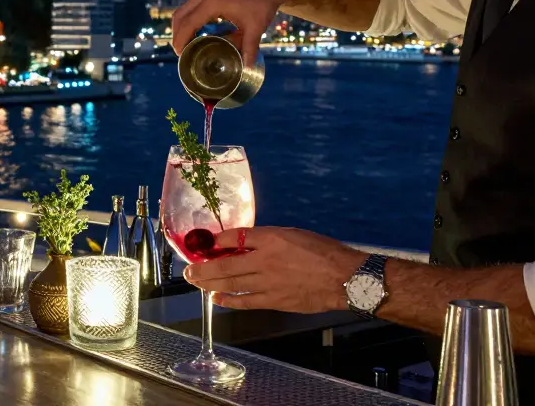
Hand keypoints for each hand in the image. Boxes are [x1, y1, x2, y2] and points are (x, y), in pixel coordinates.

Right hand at [170, 0, 290, 64]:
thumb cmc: (263, 5)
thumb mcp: (255, 29)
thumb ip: (249, 48)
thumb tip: (246, 67)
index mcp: (214, 1)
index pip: (189, 23)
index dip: (181, 40)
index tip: (180, 55)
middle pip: (180, 16)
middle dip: (177, 35)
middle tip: (181, 52)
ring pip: (182, 10)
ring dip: (180, 27)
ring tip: (184, 44)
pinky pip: (190, 6)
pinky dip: (187, 20)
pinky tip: (193, 32)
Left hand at [182, 226, 363, 313]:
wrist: (346, 278)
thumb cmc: (324, 252)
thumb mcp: (293, 234)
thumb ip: (268, 239)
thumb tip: (246, 242)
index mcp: (272, 238)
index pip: (236, 235)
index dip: (218, 240)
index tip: (208, 242)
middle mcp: (265, 259)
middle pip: (225, 263)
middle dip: (203, 266)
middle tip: (188, 268)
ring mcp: (268, 282)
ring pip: (230, 282)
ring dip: (209, 282)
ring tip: (194, 281)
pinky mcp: (274, 300)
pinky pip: (245, 300)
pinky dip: (228, 299)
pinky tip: (216, 297)